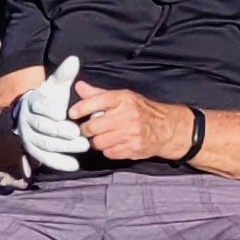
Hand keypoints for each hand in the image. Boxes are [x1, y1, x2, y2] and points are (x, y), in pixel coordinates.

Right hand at [16, 55, 91, 172]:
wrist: (27, 117)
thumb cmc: (48, 100)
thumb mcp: (54, 86)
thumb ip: (64, 75)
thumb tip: (74, 60)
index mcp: (33, 103)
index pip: (41, 108)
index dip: (51, 111)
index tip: (66, 114)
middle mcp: (28, 121)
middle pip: (44, 128)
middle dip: (62, 132)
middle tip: (80, 134)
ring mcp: (29, 138)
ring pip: (46, 144)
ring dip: (64, 148)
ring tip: (84, 147)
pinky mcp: (33, 151)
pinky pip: (45, 158)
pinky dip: (58, 163)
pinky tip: (74, 165)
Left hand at [70, 79, 190, 162]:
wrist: (167, 128)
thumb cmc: (140, 110)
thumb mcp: (122, 97)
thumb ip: (98, 94)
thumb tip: (78, 86)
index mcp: (124, 99)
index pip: (97, 101)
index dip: (81, 108)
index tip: (72, 114)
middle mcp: (128, 115)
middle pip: (93, 126)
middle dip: (86, 129)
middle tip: (87, 129)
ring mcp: (131, 133)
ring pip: (99, 142)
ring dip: (96, 141)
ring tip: (102, 136)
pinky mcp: (134, 148)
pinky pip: (109, 153)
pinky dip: (108, 150)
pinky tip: (114, 144)